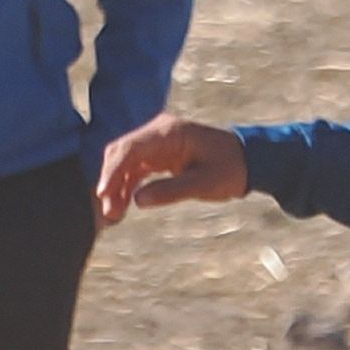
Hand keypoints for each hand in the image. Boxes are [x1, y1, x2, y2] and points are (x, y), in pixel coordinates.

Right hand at [96, 115, 248, 221]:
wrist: (247, 160)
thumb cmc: (230, 169)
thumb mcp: (205, 183)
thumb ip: (172, 191)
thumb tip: (138, 200)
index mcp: (169, 132)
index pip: (131, 148)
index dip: (113, 171)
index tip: (102, 194)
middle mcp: (159, 132)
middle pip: (121, 153)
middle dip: (110, 181)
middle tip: (107, 212)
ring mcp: (156, 143)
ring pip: (124, 163)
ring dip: (116, 187)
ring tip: (113, 216)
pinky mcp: (158, 155)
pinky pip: (134, 169)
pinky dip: (126, 187)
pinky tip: (122, 207)